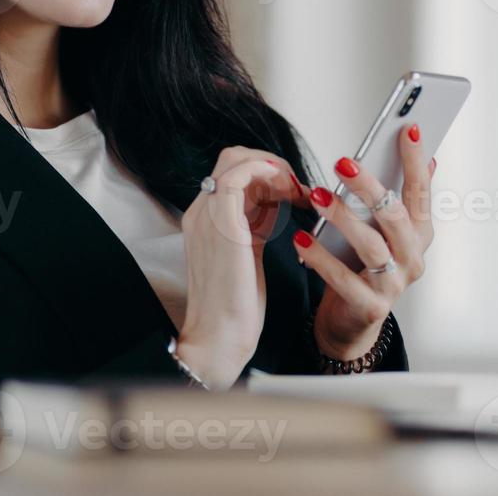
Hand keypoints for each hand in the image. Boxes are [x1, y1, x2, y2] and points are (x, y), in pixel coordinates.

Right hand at [175, 146, 307, 388]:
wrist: (219, 338)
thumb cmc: (234, 308)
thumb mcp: (245, 254)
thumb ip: (252, 226)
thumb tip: (272, 206)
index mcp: (205, 219)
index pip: (232, 173)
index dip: (266, 174)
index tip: (293, 191)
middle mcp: (201, 211)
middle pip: (232, 159)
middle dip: (270, 164)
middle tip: (296, 185)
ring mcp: (207, 215)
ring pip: (235, 160)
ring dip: (272, 167)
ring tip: (295, 189)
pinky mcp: (222, 223)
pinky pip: (237, 175)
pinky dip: (265, 171)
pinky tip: (287, 190)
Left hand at [294, 124, 436, 359]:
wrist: (350, 322)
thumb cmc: (364, 265)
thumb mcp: (384, 229)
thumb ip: (401, 195)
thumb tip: (426, 154)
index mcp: (419, 233)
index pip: (421, 191)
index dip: (416, 160)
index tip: (409, 127)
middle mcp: (412, 258)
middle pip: (396, 216)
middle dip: (370, 187)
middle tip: (343, 163)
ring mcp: (393, 285)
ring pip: (371, 246)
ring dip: (342, 217)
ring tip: (317, 195)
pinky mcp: (370, 307)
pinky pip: (344, 280)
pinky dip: (321, 258)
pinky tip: (301, 239)